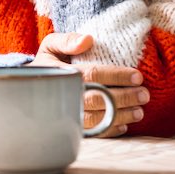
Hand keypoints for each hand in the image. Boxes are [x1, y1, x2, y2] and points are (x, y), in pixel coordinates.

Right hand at [28, 33, 149, 136]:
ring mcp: (66, 114)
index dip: (116, 75)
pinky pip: (92, 133)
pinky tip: (124, 125)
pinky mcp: (69, 127)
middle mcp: (63, 96)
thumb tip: (88, 40)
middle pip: (98, 99)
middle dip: (124, 98)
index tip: (137, 76)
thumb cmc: (47, 63)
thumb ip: (67, 40)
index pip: (93, 75)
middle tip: (144, 95)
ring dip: (121, 116)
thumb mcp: (50, 45)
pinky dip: (110, 130)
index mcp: (60, 74)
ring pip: (98, 119)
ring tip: (139, 112)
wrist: (30, 87)